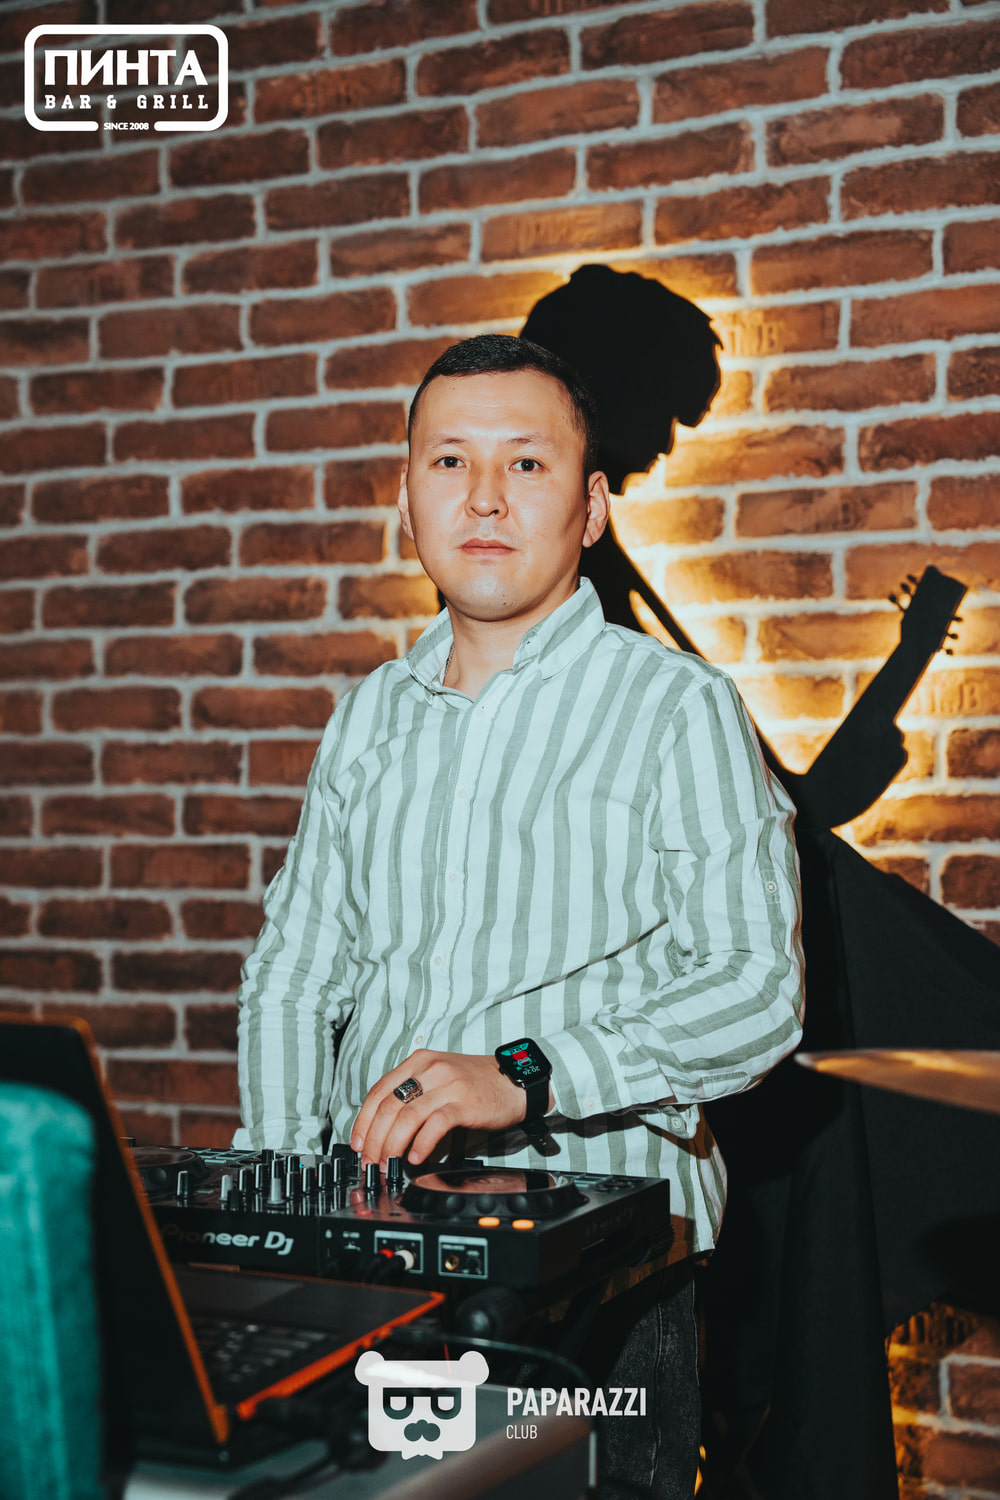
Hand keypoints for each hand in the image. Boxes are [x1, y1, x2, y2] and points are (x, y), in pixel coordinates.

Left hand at [350, 1049, 550, 1166]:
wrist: (514, 1080)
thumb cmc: (475, 1082)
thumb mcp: (438, 1076)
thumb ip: (413, 1092)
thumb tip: (383, 1126)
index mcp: (419, 1061)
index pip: (379, 1090)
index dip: (363, 1120)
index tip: (358, 1142)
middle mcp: (430, 1069)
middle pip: (389, 1106)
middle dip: (374, 1138)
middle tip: (370, 1161)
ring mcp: (448, 1085)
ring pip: (407, 1117)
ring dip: (392, 1145)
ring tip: (388, 1163)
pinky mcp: (464, 1103)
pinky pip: (435, 1124)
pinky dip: (421, 1144)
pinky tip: (415, 1157)